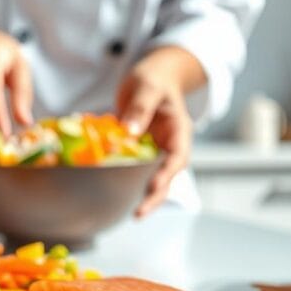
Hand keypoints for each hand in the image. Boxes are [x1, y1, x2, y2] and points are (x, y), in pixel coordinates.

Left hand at [116, 46, 204, 216]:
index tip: (154, 186)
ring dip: (143, 194)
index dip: (167, 174)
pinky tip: (111, 188)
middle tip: (139, 214)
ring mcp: (157, 150)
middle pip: (168, 176)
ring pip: (153, 177)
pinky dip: (125, 178)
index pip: (178, 157)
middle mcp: (170, 144)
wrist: (155, 76)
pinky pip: (135, 168)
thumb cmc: (155, 79)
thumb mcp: (147, 87)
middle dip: (156, 196)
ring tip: (133, 213)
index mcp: (179, 130)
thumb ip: (140, 108)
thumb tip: (130, 133)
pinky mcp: (143, 151)